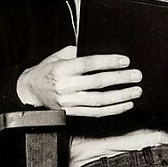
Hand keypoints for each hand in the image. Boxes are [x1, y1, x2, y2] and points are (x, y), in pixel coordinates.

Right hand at [18, 45, 141, 116]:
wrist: (31, 90)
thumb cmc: (48, 70)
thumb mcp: (59, 55)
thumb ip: (78, 53)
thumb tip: (102, 54)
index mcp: (62, 69)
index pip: (88, 64)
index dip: (108, 62)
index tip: (124, 61)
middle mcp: (65, 87)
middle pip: (97, 83)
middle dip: (120, 79)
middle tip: (136, 75)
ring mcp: (69, 102)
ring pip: (100, 101)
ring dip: (121, 96)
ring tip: (135, 91)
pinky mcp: (72, 113)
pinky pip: (96, 113)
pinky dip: (113, 110)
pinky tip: (125, 104)